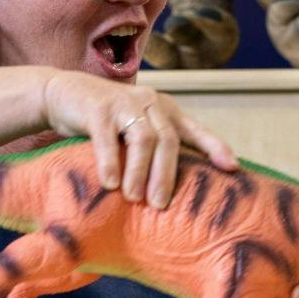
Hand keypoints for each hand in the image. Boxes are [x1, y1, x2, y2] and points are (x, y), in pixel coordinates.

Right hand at [40, 70, 236, 206]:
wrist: (66, 93)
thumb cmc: (108, 121)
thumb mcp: (136, 129)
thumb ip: (156, 149)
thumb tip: (174, 195)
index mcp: (166, 110)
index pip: (195, 130)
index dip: (215, 147)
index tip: (232, 168)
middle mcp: (150, 103)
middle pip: (168, 140)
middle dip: (167, 174)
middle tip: (161, 205)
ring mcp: (124, 103)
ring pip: (142, 138)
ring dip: (140, 172)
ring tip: (135, 198)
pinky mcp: (97, 108)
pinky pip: (107, 137)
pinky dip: (109, 162)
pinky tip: (110, 184)